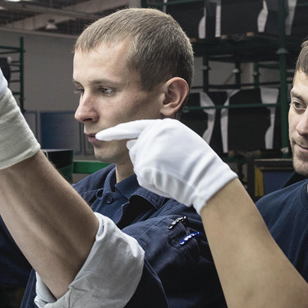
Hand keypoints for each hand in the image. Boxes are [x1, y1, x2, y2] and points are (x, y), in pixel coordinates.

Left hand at [96, 119, 236, 211]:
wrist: (206, 178)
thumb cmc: (197, 162)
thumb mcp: (180, 139)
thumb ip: (158, 138)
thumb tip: (135, 143)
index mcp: (162, 125)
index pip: (133, 127)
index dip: (116, 131)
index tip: (101, 135)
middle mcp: (153, 134)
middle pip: (134, 148)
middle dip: (144, 158)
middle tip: (167, 166)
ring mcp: (149, 148)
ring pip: (138, 163)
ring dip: (150, 171)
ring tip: (171, 172)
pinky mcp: (146, 164)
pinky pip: (142, 177)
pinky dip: (153, 182)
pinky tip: (168, 180)